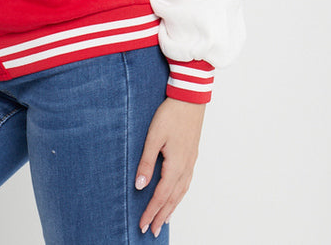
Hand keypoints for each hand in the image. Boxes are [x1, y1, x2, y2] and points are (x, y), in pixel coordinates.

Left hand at [135, 97, 205, 236]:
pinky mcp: (192, 156)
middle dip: (161, 216)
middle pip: (172, 199)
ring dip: (171, 208)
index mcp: (175, 165)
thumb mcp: (154, 137)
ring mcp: (190, 162)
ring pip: (181, 193)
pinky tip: (175, 197)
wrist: (190, 99)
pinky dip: (179, 195)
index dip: (151, 211)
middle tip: (152, 231)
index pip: (161, 195)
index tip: (142, 224)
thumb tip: (139, 185)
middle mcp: (185, 168)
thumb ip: (146, 162)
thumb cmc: (171, 114)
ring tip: (163, 221)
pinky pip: (186, 183)